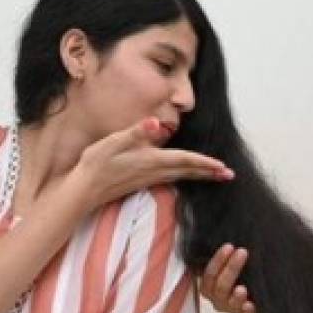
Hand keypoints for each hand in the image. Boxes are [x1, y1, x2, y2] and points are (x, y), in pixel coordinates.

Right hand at [73, 117, 233, 211]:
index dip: (205, 162)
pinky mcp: (142, 183)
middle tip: (230, 175)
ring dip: (200, 175)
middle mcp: (154, 172)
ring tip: (215, 176)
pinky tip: (185, 176)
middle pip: (188, 171)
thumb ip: (135, 132)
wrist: (83, 191)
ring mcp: (149, 179)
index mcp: (151, 160)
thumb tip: (154, 122)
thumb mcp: (113, 142)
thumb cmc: (96, 163)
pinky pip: (171, 179)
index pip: (185, 160)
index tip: (223, 167)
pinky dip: (184, 177)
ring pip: (181, 176)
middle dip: (210, 172)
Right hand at [200, 243, 257, 312]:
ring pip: (229, 302)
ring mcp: (231, 309)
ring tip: (242, 289)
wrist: (263, 292)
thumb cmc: (245, 274)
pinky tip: (251, 305)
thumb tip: (231, 240)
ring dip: (235, 296)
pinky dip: (246, 311)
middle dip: (230, 269)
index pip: (209, 274)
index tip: (230, 246)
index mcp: (210, 286)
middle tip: (243, 253)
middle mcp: (218, 299)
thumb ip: (228, 255)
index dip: (217, 261)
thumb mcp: (233, 264)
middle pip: (219, 287)